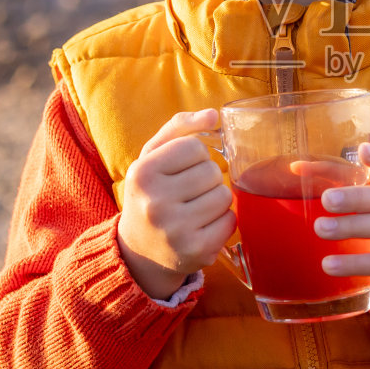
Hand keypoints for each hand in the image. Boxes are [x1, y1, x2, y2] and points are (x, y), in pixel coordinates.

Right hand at [117, 109, 233, 299]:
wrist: (139, 253)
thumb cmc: (150, 194)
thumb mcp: (152, 157)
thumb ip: (180, 128)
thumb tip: (213, 114)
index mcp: (142, 174)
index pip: (195, 147)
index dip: (195, 157)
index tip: (181, 170)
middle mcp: (155, 203)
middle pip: (212, 171)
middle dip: (207, 179)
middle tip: (188, 193)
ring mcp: (176, 230)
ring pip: (225, 196)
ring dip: (216, 199)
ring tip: (195, 209)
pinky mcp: (197, 250)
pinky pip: (230, 221)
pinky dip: (222, 221)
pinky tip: (202, 227)